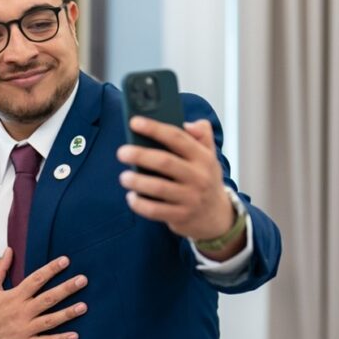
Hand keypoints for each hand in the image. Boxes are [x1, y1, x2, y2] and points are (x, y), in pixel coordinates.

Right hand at [0, 251, 87, 338]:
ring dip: (67, 314)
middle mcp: (21, 312)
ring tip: (83, 306)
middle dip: (66, 289)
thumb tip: (9, 250)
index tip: (65, 260)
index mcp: (14, 297)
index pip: (35, 280)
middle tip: (83, 280)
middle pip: (48, 299)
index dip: (51, 269)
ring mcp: (24, 330)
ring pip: (50, 320)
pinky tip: (75, 335)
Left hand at [116, 117, 234, 240]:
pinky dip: (140, 204)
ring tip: (123, 177)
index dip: (154, 128)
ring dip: (137, 181)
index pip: (177, 138)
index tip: (134, 122)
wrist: (217, 216)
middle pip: (165, 162)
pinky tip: (131, 197)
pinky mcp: (181, 216)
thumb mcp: (210, 155)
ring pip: (158, 187)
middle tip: (122, 152)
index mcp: (203, 157)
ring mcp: (190, 198)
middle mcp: (198, 177)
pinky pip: (155, 210)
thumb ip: (202, 134)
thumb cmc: (205, 179)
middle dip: (140, 155)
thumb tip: (186, 123)